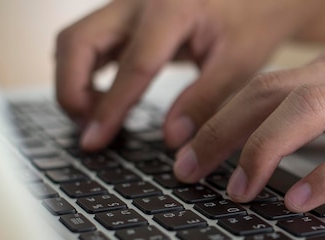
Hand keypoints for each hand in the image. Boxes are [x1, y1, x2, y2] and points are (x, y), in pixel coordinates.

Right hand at [55, 0, 319, 151]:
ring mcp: (128, 3)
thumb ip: (204, 101)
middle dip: (72, 91)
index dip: (110, 109)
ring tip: (99, 119)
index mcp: (172, 8)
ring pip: (76, 40)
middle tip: (90, 131)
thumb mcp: (238, 64)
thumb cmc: (252, 22)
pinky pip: (91, 41)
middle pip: (77, 42)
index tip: (94, 141)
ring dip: (75, 82)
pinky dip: (88, 72)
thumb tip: (172, 139)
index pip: (132, 66)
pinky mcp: (126, 14)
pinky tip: (109, 99)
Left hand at [174, 36, 324, 211]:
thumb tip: (263, 151)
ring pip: (314, 109)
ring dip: (266, 150)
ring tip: (237, 189)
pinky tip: (300, 200)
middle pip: (275, 92)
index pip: (265, 85)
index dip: (217, 116)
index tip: (182, 149)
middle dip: (222, 132)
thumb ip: (323, 120)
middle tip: (188, 170)